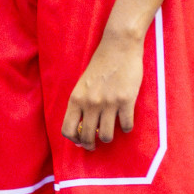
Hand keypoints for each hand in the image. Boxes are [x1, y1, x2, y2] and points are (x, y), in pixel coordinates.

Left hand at [62, 33, 143, 149]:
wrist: (118, 48)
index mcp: (76, 98)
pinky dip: (126, 128)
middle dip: (90, 145)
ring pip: (106, 136)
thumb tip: (81, 128)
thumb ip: (81, 104)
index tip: (80, 140)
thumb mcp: (83, 84)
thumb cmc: (100, 65)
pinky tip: (125, 121)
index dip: (73, 139)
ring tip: (110, 131)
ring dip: (108, 138)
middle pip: (87, 137)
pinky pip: (126, 126)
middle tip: (95, 144)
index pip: (68, 129)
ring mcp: (108, 103)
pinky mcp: (126, 101)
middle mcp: (90, 103)